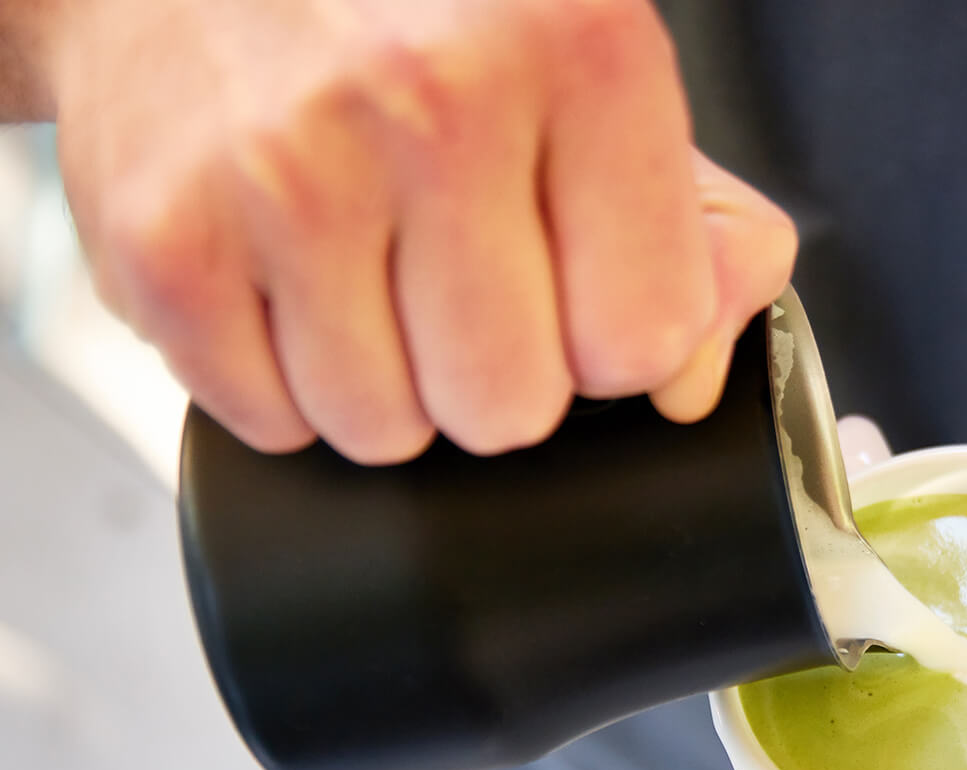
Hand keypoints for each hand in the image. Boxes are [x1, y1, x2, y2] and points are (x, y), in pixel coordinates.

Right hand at [49, 0, 795, 462]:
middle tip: (460, 280)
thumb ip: (700, 234)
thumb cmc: (420, 26)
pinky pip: (271, 423)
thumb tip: (690, 383)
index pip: (642, 338)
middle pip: (512, 406)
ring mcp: (287, 169)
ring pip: (386, 430)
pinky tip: (290, 283)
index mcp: (578, 49)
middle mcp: (432, 97)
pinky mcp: (165, 237)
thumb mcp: (597, 85)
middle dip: (498, 372)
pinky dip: (283, 381)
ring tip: (368, 273)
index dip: (615, 342)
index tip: (578, 289)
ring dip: (389, 383)